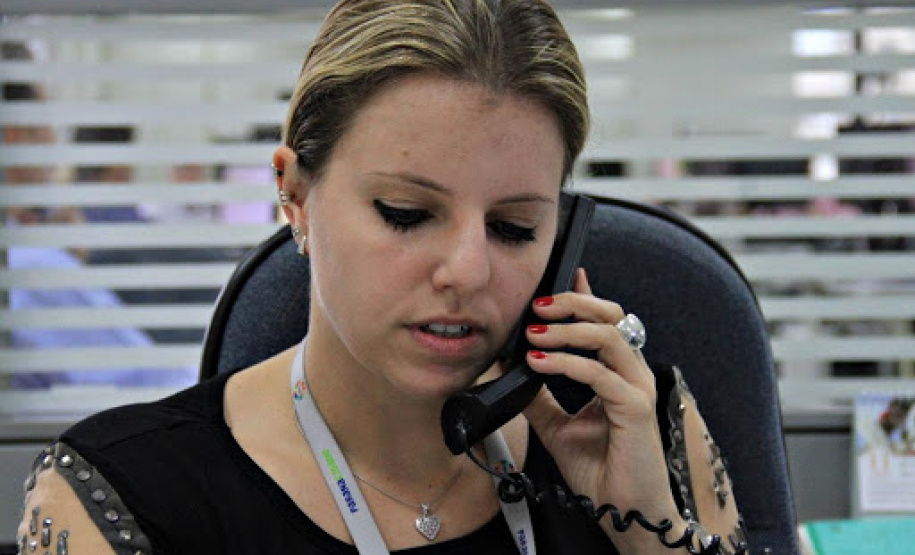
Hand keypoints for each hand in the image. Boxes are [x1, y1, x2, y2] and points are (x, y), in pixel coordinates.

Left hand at [522, 268, 686, 551]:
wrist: (622, 510)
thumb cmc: (599, 468)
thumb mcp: (556, 425)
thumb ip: (539, 395)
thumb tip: (511, 368)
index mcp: (617, 372)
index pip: (603, 321)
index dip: (584, 294)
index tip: (564, 272)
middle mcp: (631, 373)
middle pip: (611, 315)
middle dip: (573, 302)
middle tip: (537, 306)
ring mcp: (638, 387)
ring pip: (607, 335)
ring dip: (566, 330)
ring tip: (534, 333)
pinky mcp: (637, 407)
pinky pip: (601, 373)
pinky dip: (567, 363)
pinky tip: (540, 363)